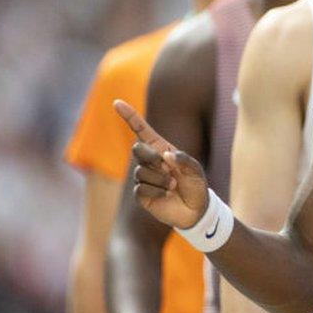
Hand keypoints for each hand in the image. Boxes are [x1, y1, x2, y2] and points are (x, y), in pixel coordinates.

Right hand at [113, 100, 207, 228]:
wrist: (195, 210)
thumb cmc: (196, 185)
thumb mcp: (196, 170)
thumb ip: (184, 160)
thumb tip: (165, 155)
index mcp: (161, 149)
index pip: (141, 130)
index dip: (129, 116)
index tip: (116, 102)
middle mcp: (149, 161)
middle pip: (137, 148)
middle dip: (151, 157)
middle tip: (167, 168)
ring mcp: (143, 177)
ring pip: (141, 172)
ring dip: (161, 179)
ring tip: (173, 185)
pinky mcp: (141, 193)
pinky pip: (141, 188)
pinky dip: (157, 191)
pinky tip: (166, 195)